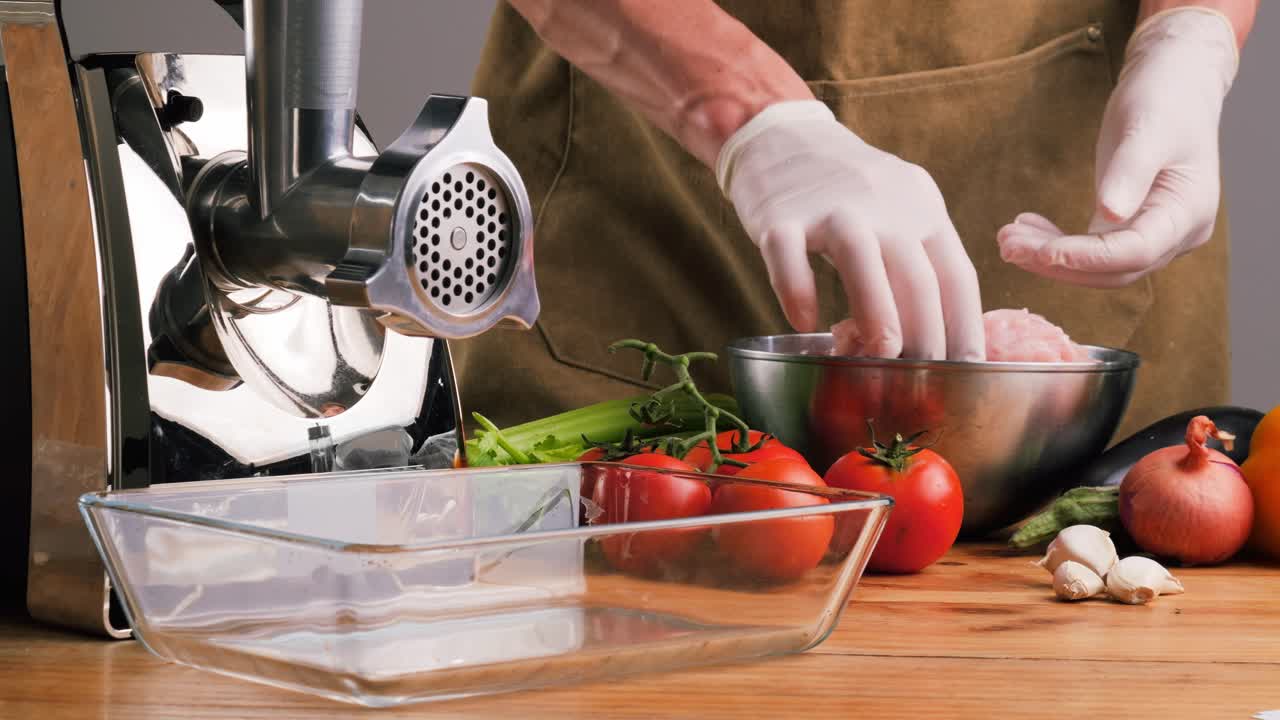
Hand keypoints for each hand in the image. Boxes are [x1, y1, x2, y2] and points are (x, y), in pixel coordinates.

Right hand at [717, 100, 984, 360]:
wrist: (782, 135)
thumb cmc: (848, 191)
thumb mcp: (900, 209)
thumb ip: (917, 263)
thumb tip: (934, 343)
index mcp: (922, 208)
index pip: (956, 275)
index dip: (966, 327)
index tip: (966, 371)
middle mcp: (883, 204)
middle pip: (915, 272)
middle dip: (924, 333)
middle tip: (919, 378)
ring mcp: (829, 207)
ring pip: (860, 258)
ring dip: (875, 311)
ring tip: (877, 355)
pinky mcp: (779, 214)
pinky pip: (788, 255)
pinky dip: (796, 290)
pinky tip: (803, 321)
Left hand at [998, 8, 1238, 286]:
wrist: (1175, 84)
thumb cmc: (1166, 100)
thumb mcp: (1147, 129)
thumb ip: (1130, 172)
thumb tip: (1109, 214)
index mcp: (1188, 212)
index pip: (1136, 251)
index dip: (1088, 257)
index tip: (1042, 252)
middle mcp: (1178, 233)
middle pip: (1114, 269)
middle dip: (1058, 262)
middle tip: (1008, 244)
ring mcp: (1156, 234)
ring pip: (1100, 266)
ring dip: (1051, 257)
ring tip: (1008, 238)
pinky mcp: (1131, 226)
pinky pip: (1093, 249)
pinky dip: (1058, 244)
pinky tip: (1028, 228)